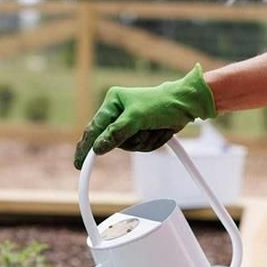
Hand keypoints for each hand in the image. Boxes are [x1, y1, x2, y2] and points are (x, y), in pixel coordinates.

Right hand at [73, 64, 216, 168]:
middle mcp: (119, 113)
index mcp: (112, 102)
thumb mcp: (137, 117)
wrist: (186, 105)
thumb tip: (98, 148)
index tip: (79, 164)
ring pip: (129, 147)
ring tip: (155, 127)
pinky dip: (152, 143)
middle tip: (144, 130)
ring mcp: (131, 124)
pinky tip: (160, 131)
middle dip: (131, 140)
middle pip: (113, 141)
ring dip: (145, 141)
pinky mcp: (142, 132)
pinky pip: (141, 147)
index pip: (94, 129)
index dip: (86, 147)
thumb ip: (116, 133)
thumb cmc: (162, 104)